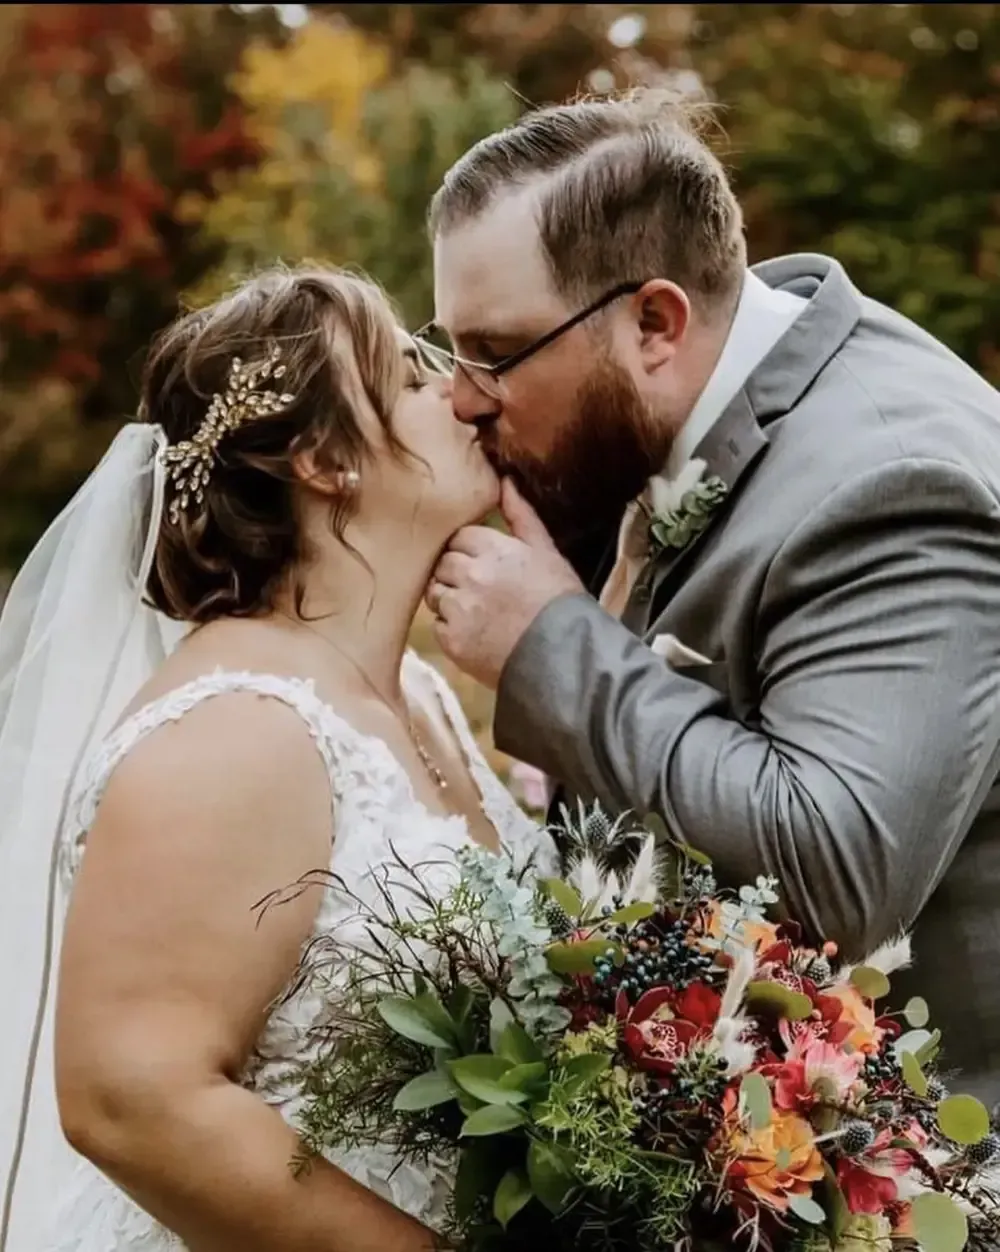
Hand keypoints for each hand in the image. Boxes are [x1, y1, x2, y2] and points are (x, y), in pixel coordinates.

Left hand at [427, 479, 584, 688]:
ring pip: (434, 592)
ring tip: (475, 612)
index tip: (481, 564)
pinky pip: (437, 625)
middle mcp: (471, 574)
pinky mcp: (452, 640)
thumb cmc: (560, 601)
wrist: (565, 657)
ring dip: (448, 598)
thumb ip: (521, 516)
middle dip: (454, 572)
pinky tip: (475, 633)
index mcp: (495, 549)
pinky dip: (451, 628)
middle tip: (477, 589)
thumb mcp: (547, 552)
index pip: (459, 537)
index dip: (468, 550)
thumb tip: (504, 481)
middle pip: (442, 563)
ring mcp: (459, 608)